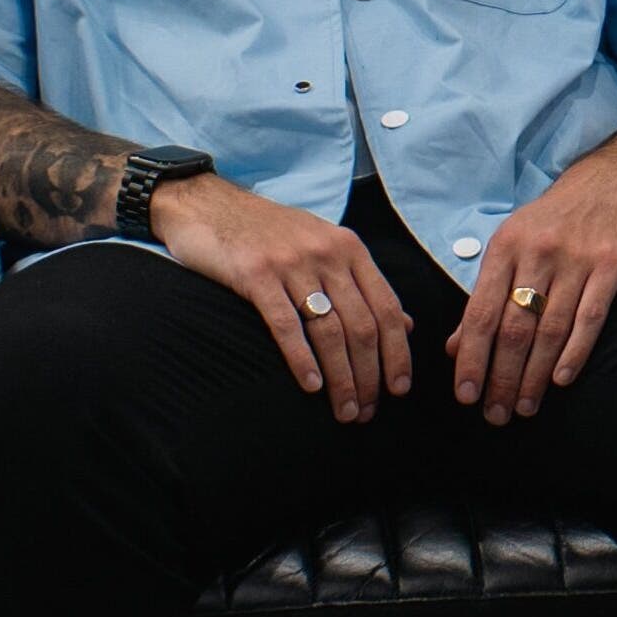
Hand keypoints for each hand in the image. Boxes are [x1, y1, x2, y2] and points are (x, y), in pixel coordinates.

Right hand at [150, 176, 411, 422]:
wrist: (210, 205)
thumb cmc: (270, 233)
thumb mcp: (325, 247)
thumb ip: (363, 285)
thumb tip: (406, 325)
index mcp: (351, 249)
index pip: (387, 307)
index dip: (397, 352)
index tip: (400, 388)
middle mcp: (328, 254)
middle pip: (362, 325)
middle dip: (370, 375)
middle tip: (368, 411)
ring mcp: (292, 264)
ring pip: (330, 330)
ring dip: (342, 377)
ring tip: (345, 410)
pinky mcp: (256, 275)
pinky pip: (286, 325)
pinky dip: (302, 360)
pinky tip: (311, 387)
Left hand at [448, 149, 616, 424]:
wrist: (613, 180)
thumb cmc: (554, 220)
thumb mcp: (511, 244)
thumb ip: (484, 296)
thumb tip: (455, 349)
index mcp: (505, 246)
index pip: (480, 313)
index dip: (472, 359)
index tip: (465, 396)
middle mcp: (538, 251)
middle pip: (514, 327)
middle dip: (502, 377)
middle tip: (496, 414)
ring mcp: (576, 257)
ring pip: (550, 329)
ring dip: (536, 375)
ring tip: (526, 406)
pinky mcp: (611, 263)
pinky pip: (590, 317)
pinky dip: (575, 352)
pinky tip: (562, 380)